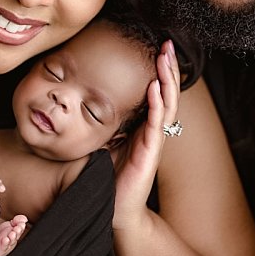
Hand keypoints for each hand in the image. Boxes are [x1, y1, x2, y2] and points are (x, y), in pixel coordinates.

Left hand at [114, 40, 181, 233]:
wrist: (113, 211)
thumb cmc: (106, 180)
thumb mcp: (102, 144)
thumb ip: (103, 125)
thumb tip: (86, 103)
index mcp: (142, 128)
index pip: (155, 94)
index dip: (158, 72)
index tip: (157, 50)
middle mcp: (152, 132)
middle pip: (166, 93)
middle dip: (167, 68)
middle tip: (168, 45)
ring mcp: (153, 141)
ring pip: (165, 104)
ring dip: (166, 79)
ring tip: (165, 58)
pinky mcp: (150, 152)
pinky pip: (155, 123)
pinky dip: (156, 103)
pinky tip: (155, 87)